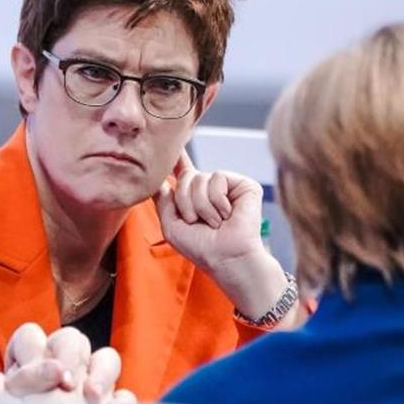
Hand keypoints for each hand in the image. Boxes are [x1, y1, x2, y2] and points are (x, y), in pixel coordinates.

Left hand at [0, 323, 137, 403]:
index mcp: (25, 367)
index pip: (30, 338)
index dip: (32, 352)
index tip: (33, 378)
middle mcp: (58, 373)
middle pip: (70, 339)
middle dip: (69, 356)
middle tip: (64, 382)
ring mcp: (87, 391)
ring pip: (105, 358)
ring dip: (101, 372)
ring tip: (91, 397)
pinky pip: (125, 398)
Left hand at [153, 149, 266, 270]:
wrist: (226, 258)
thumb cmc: (200, 248)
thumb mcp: (171, 226)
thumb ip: (162, 201)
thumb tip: (160, 180)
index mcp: (194, 198)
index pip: (183, 172)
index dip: (177, 159)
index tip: (174, 145)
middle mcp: (210, 189)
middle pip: (185, 177)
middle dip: (185, 202)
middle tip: (197, 222)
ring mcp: (227, 186)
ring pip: (200, 178)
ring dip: (201, 205)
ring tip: (214, 222)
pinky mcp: (243, 185)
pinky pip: (217, 177)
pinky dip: (217, 200)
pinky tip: (227, 214)